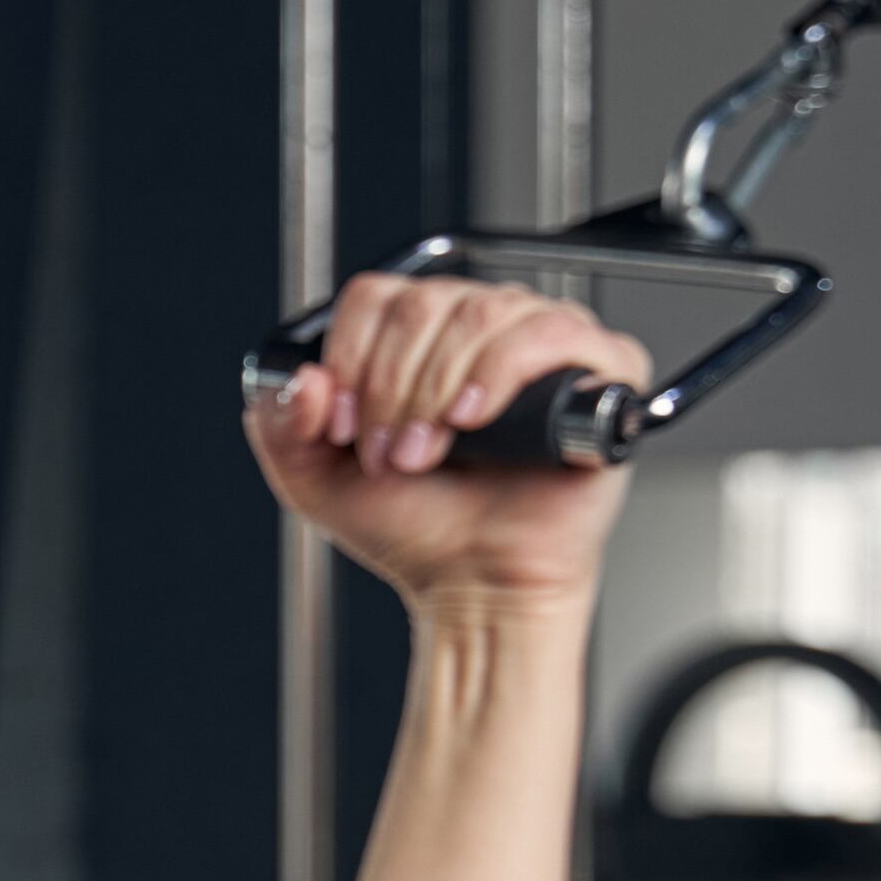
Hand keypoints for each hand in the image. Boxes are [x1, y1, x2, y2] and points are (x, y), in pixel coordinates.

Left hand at [243, 269, 654, 610]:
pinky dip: (505, 368)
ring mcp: (542, 344)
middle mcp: (481, 327)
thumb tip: (303, 381)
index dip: (351, 354)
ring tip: (429, 450)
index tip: (342, 422)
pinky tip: (476, 416)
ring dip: (440, 387)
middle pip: (427, 303)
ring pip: (483, 312)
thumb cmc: (414, 528)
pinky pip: (556, 331)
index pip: (377, 296)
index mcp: (419, 335)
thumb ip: (281, 425)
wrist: (474, 584)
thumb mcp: (314, 479)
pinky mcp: (599, 373)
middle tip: (389, 452)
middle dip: (393, 385)